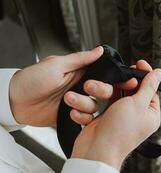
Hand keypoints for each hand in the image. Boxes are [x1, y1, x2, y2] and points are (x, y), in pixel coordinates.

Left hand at [9, 47, 137, 125]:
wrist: (16, 102)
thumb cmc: (32, 79)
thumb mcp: (57, 65)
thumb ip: (80, 59)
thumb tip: (100, 50)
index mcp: (80, 72)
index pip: (105, 73)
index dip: (118, 78)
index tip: (128, 81)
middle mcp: (82, 86)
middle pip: (104, 91)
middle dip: (101, 91)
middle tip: (89, 89)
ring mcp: (78, 101)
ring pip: (95, 106)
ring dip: (85, 105)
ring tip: (68, 101)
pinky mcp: (72, 114)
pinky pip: (86, 118)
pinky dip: (82, 118)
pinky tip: (72, 114)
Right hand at [71, 60, 160, 169]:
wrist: (96, 151)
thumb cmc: (119, 131)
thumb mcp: (138, 104)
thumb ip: (148, 86)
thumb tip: (159, 73)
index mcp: (150, 114)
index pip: (151, 89)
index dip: (144, 75)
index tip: (138, 63)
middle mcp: (137, 115)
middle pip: (132, 90)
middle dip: (122, 81)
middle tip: (118, 74)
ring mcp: (120, 116)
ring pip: (116, 94)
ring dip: (106, 89)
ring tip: (96, 85)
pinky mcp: (106, 118)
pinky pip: (103, 102)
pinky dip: (98, 99)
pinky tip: (93, 94)